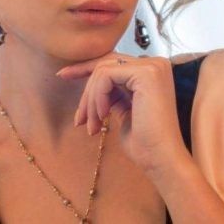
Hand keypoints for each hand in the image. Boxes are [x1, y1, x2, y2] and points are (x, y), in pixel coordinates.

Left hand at [57, 53, 187, 173]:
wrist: (161, 160)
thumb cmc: (143, 143)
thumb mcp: (123, 110)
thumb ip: (113, 94)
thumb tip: (91, 87)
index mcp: (151, 72)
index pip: (111, 63)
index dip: (84, 68)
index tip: (62, 76)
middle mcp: (155, 64)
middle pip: (104, 64)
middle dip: (84, 88)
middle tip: (77, 118)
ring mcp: (152, 66)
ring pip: (102, 72)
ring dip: (90, 101)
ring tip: (91, 126)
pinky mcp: (146, 73)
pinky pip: (105, 77)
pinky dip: (97, 97)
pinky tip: (102, 117)